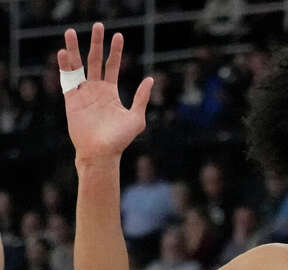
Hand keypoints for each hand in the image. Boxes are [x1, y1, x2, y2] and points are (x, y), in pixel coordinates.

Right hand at [58, 23, 153, 161]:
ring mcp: (82, 93)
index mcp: (110, 92)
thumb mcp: (136, 117)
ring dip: (74, 49)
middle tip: (97, 25)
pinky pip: (67, 79)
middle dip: (96, 43)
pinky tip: (64, 52)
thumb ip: (141, 97)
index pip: (112, 65)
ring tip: (71, 32)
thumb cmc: (120, 139)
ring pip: (77, 66)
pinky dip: (65, 66)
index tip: (118, 35)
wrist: (102, 152)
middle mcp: (95, 89)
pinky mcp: (71, 99)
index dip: (115, 51)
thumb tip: (150, 79)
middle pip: (94, 60)